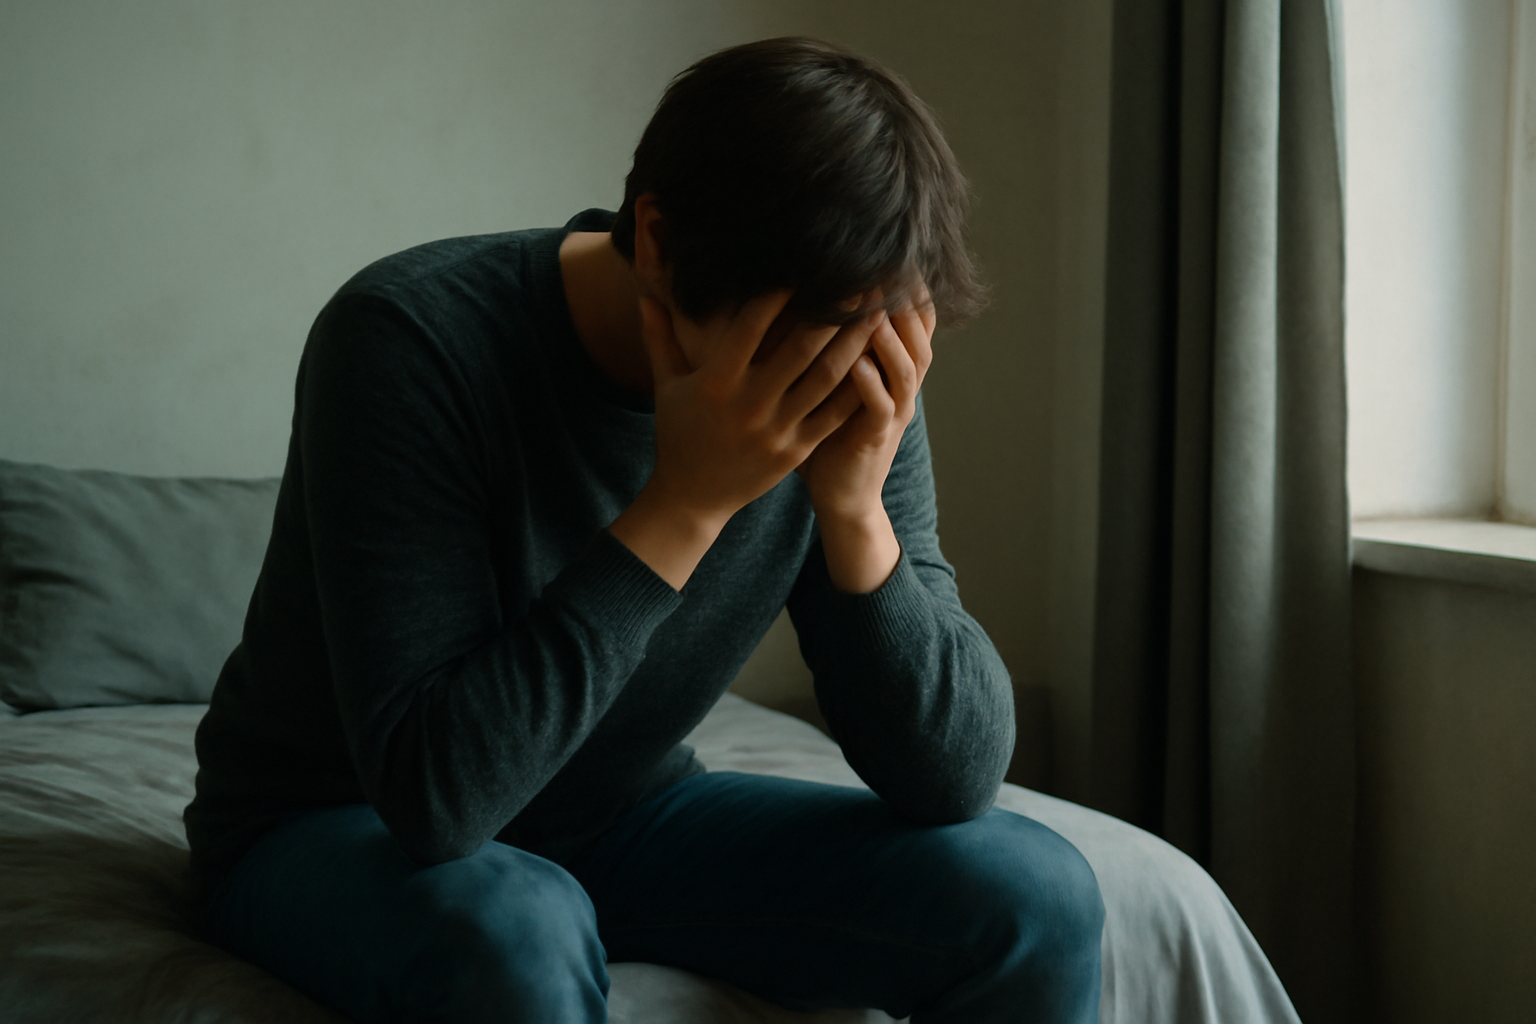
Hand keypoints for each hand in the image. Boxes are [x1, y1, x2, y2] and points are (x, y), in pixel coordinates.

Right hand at [609, 291, 876, 588]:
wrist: (691, 499)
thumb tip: (644, 292)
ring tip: (876, 313)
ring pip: (826, 379)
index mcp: (716, 381)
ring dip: (854, 343)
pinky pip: (834, 415)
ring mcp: (776, 429)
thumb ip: (659, 336)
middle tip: (859, 280)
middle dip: (833, 312)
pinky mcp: (795, 451)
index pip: (752, 325)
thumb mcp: (666, 385)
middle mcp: (749, 404)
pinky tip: (877, 362)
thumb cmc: (678, 434)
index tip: (804, 265)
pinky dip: (858, 388)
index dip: (779, 293)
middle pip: (801, 348)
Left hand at [797, 289, 935, 592]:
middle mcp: (901, 385)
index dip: (906, 285)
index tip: (889, 250)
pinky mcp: (876, 438)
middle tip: (888, 267)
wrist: (839, 493)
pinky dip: (872, 385)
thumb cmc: (827, 432)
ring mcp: (893, 412)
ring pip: (907, 367)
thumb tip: (797, 292)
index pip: (911, 317)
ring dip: (891, 337)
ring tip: (875, 309)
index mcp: (891, 367)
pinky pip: (882, 407)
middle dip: (905, 300)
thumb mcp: (830, 380)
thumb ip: (827, 339)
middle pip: (918, 333)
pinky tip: (856, 364)